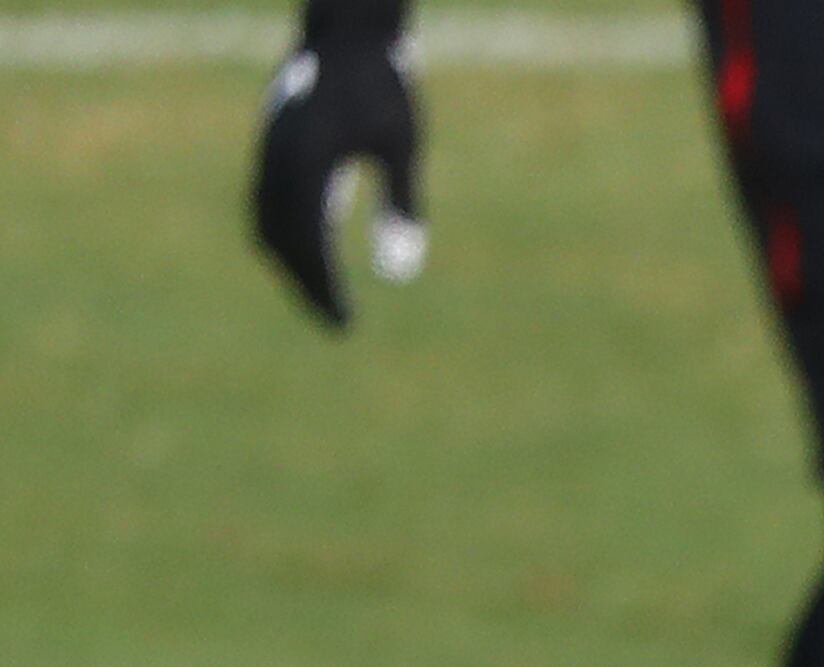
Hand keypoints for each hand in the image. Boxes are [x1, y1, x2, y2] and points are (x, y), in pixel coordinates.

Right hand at [253, 0, 427, 329]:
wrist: (346, 31)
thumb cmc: (383, 85)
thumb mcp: (402, 146)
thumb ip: (402, 205)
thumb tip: (397, 272)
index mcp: (307, 159)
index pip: (308, 242)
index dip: (324, 286)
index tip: (345, 322)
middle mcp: (277, 156)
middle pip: (280, 238)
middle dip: (306, 284)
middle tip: (336, 322)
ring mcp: (268, 147)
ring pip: (265, 220)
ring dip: (290, 263)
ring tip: (322, 297)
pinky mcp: (270, 142)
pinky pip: (265, 200)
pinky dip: (280, 235)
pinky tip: (308, 258)